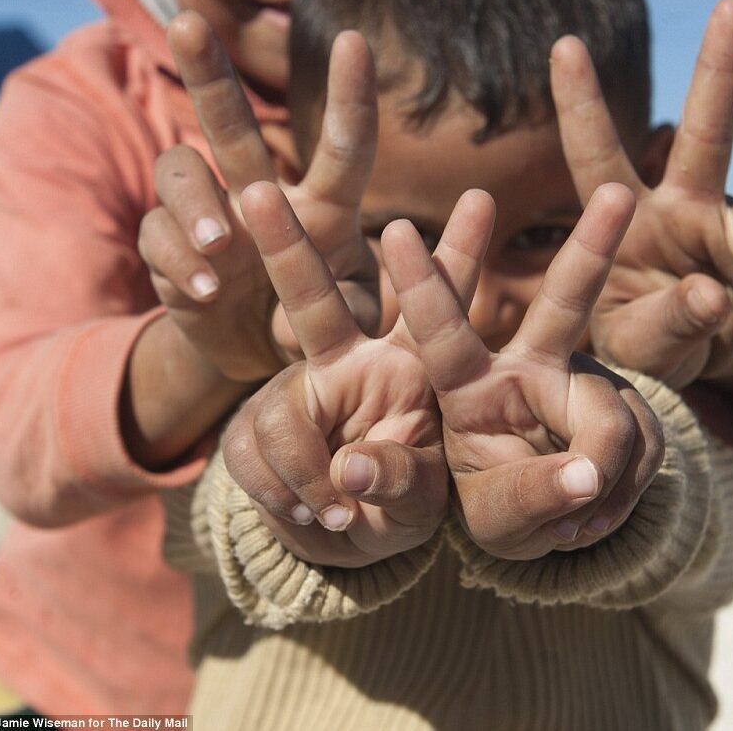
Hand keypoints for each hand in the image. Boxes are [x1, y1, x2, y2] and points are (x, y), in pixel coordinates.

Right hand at [137, 12, 378, 381]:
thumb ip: (351, 306)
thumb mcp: (352, 316)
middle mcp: (260, 195)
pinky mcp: (169, 251)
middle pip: (231, 125)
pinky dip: (180, 260)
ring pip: (181, 171)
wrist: (262, 354)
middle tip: (188, 21)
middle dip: (209, 73)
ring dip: (196, 201)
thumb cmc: (319, 318)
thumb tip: (331, 302)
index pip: (341, 145)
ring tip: (223, 242)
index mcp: (322, 206)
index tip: (353, 38)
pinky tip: (207, 289)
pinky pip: (159, 237)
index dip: (348, 93)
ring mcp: (211, 218)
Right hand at [221, 184, 494, 567]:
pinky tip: (302, 514)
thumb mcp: (422, 501)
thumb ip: (402, 481)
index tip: (483, 198)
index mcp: (410, 366)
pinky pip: (249, 453)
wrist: (343, 541)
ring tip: (337, 517)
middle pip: (312, 296)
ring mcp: (297, 391)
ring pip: (280, 412)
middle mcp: (351, 362)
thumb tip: (349, 470)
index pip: (436, 305)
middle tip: (256, 191)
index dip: (456, 255)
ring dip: (305, 473)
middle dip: (283, 244)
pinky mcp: (253, 427)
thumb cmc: (398, 505)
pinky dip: (278, 495)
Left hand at [383, 182, 664, 560]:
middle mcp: (530, 366)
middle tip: (621, 195)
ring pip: (613, 417)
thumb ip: (520, 497)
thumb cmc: (500, 508)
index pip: (443, 332)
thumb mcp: (492, 518)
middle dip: (593, 245)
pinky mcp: (630, 406)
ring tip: (573, 522)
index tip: (395, 229)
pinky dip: (628, 492)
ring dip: (601, 480)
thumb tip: (584, 475)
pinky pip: (648, 444)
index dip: (421, 282)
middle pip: (566, 301)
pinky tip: (599, 509)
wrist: (552, 525)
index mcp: (468, 385)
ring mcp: (586, 382)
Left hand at [550, 0, 732, 390]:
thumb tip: (705, 293)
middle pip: (703, 135)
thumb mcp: (632, 345)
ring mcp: (724, 233)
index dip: (581, 103)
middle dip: (719, 71)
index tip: (563, 43)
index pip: (595, 154)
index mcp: (620, 217)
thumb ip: (658, 325)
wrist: (690, 371)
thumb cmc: (637, 344)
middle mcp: (676, 209)